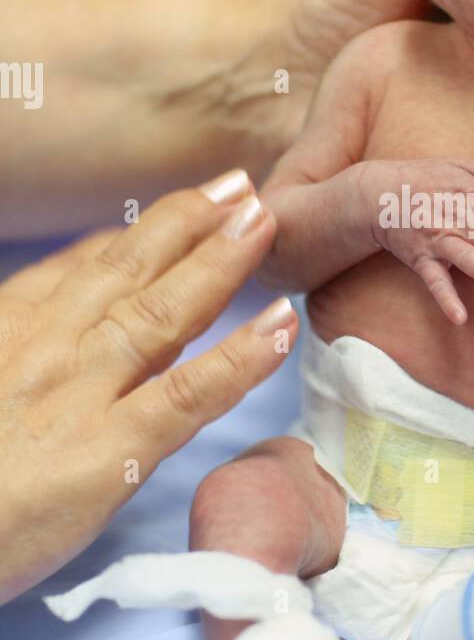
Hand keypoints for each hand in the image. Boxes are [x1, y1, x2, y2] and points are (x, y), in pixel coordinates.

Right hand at [0, 171, 298, 603]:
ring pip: (163, 312)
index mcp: (7, 328)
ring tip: (265, 222)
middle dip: (189, 221)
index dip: (137, 236)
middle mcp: (45, 346)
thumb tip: (47, 324)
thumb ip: (13, 347)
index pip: (81, 268)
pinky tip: (280, 327)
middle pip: (128, 270)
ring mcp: (79, 394)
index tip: (184, 209)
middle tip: (240, 186)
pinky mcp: (109, 452)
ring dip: (219, 262)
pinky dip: (240, 358)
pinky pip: (188, 394)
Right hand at [360, 158, 473, 323]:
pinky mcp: (420, 258)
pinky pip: (434, 280)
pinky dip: (446, 298)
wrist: (376, 194)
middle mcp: (453, 217)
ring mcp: (436, 239)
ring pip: (465, 257)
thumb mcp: (455, 165)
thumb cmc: (421, 178)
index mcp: (467, 194)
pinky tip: (460, 317)